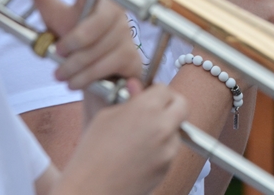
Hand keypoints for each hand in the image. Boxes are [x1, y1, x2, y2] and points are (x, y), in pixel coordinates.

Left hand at [25, 0, 141, 88]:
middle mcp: (115, 9)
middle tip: (58, 52)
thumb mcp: (55, 16)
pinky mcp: (130, 55)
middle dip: (74, 41)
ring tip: (61, 73)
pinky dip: (84, 77)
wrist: (103, 78)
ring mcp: (125, 32)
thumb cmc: (77, 43)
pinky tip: (73, 80)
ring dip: (74, 65)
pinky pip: (105, 65)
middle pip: (97, 22)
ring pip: (98, 49)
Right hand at [60, 81, 187, 194]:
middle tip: (157, 109)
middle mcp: (163, 126)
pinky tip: (140, 153)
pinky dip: (161, 148)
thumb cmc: (92, 153)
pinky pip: (170, 150)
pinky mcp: (167, 167)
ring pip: (176, 130)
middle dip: (171, 104)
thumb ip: (129, 99)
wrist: (91, 188)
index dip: (156, 91)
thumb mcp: (106, 115)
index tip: (149, 95)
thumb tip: (138, 88)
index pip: (165, 89)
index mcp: (147, 107)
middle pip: (182, 106)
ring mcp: (168, 149)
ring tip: (141, 136)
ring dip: (165, 128)